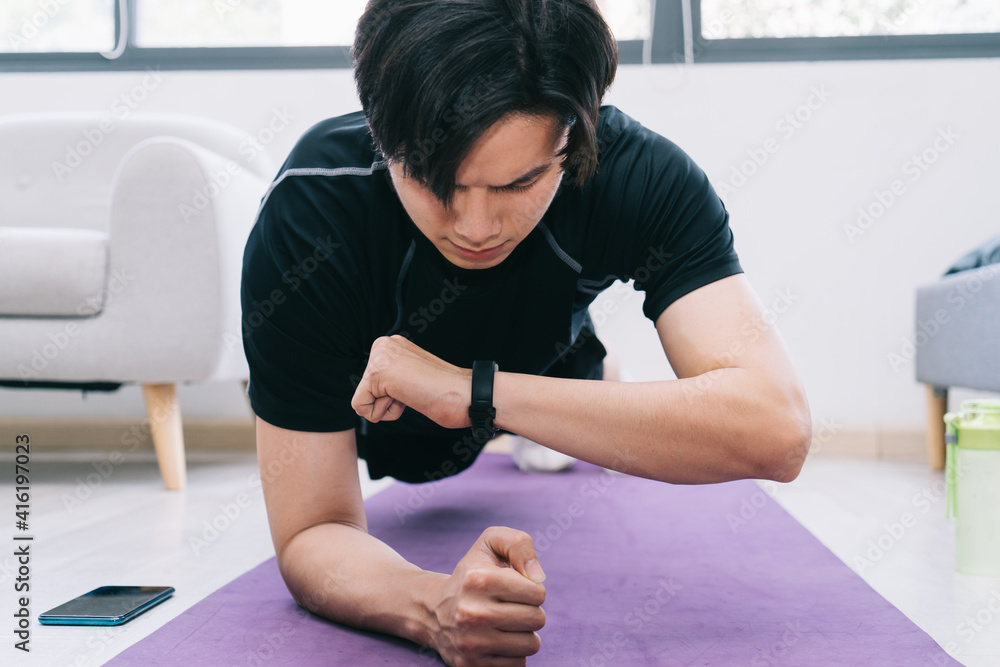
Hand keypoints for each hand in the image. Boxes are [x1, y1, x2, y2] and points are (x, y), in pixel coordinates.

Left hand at [351, 335, 471, 428]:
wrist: (465, 394)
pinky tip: (404, 398)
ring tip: (412, 393)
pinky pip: (359, 406)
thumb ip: (394, 377)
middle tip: (414, 391)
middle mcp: (384, 344)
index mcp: (393, 344)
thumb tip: (374, 392)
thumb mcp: (412, 377)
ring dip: (388, 406)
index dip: (392, 395)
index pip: (372, 382)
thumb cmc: (446, 391)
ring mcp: (381, 356)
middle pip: (364, 389)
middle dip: (387, 400)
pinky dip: (381, 413)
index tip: (415, 387)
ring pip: (362, 398)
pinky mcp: (378, 372)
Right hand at [430, 527, 546, 666]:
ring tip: (506, 624)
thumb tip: (537, 575)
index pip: (537, 593)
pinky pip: (518, 665)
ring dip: (524, 633)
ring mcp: (471, 643)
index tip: (517, 588)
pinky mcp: (471, 665)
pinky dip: (513, 653)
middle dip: (531, 611)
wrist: (433, 611)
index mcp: (479, 580)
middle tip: (512, 606)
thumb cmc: (473, 574)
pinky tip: (497, 641)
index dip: (533, 589)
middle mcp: (472, 612)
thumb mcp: (490, 544)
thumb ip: (519, 543)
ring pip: (530, 644)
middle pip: (537, 619)